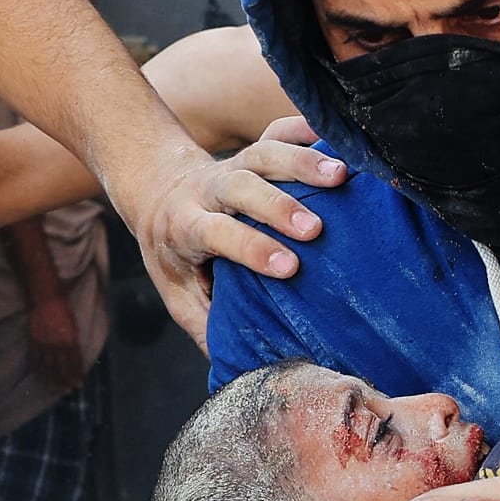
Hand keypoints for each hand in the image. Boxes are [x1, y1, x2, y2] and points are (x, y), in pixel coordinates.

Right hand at [26, 294, 86, 396]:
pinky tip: (38, 376)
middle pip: (62, 367)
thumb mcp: (73, 326)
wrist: (46, 299)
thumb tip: (74, 354)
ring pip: (49, 366)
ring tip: (53, 390)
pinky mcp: (34, 341)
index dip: (77, 373)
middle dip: (65, 381)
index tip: (79, 384)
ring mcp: (45, 344)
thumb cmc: (63, 309)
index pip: (75, 362)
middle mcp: (58, 345)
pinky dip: (36, 368)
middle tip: (67, 392)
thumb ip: (73, 341)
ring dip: (52, 379)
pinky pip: (35, 358)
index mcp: (71, 340)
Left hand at [129, 116, 348, 347]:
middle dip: (277, 206)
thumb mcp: (176, 292)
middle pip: (240, 188)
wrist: (157, 189)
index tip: (289, 267)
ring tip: (341, 176)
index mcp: (186, 226)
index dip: (251, 248)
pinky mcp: (253, 149)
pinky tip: (335, 135)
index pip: (216, 234)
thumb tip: (240, 372)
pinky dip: (305, 129)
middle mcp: (208, 190)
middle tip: (314, 229)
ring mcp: (233, 164)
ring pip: (263, 153)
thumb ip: (204, 325)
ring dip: (301, 162)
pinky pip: (277, 130)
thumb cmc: (173, 252)